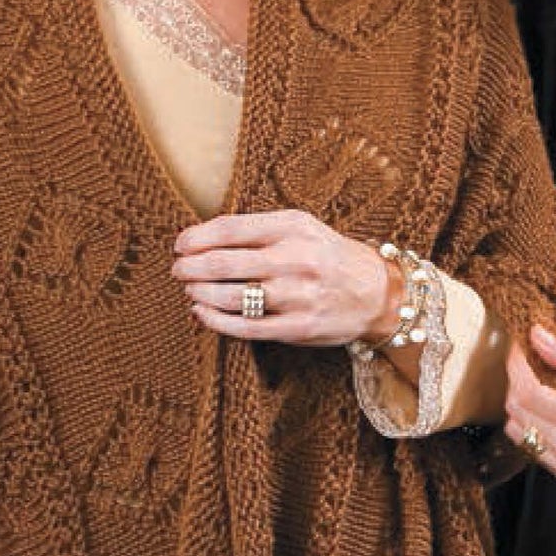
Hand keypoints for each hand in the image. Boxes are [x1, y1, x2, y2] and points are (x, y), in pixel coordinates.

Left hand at [171, 209, 391, 347]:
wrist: (377, 291)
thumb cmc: (326, 256)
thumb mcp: (300, 228)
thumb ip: (257, 231)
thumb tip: (200, 242)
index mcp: (292, 227)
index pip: (229, 229)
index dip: (196, 238)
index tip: (179, 245)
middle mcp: (294, 259)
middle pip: (223, 263)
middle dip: (190, 268)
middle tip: (178, 270)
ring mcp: (297, 296)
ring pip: (230, 297)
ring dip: (199, 293)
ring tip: (190, 290)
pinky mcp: (298, 327)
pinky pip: (246, 327)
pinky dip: (216, 321)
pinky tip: (202, 313)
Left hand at [501, 324, 555, 484]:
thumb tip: (538, 336)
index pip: (529, 394)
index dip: (517, 366)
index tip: (519, 346)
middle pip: (518, 412)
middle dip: (516, 381)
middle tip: (528, 359)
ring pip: (518, 431)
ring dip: (520, 403)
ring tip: (539, 380)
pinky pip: (532, 446)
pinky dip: (532, 422)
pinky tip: (549, 405)